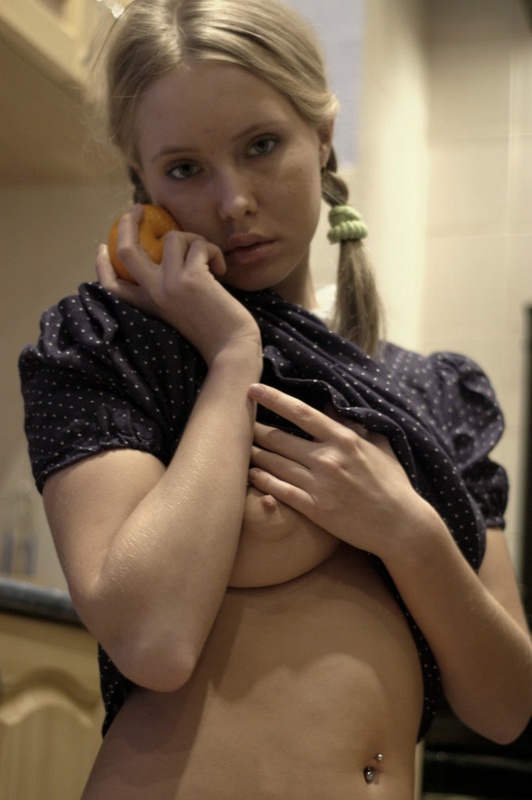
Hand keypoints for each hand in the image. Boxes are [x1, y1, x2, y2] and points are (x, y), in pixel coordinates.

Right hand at [96, 206, 260, 364]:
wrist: (232, 349)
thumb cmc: (213, 331)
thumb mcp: (179, 311)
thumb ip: (167, 291)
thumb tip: (167, 254)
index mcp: (147, 305)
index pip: (111, 286)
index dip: (102, 264)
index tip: (102, 246)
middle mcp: (153, 293)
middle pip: (126, 250)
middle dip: (128, 223)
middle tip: (139, 209)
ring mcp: (170, 284)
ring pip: (173, 237)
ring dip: (195, 241)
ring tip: (209, 261)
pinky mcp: (191, 278)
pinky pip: (199, 244)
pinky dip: (213, 251)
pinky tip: (221, 270)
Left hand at [247, 383, 429, 558]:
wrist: (401, 526)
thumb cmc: (392, 484)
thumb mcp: (378, 446)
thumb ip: (353, 423)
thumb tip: (330, 403)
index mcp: (344, 439)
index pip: (301, 412)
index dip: (274, 399)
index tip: (253, 389)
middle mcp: (329, 459)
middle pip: (279, 439)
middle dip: (255, 430)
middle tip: (238, 423)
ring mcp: (321, 485)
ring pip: (275, 464)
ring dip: (255, 455)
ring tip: (239, 449)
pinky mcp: (316, 509)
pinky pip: (280, 491)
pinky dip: (262, 481)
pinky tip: (251, 475)